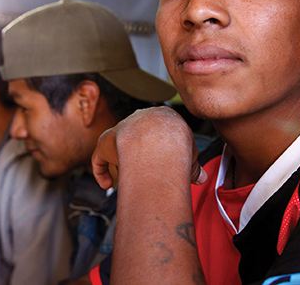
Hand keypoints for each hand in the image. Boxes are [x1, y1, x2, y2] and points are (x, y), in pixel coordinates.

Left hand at [92, 106, 206, 189]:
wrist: (160, 142)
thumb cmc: (178, 146)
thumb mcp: (191, 155)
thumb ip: (193, 165)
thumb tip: (200, 177)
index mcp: (163, 115)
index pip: (160, 131)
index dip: (163, 149)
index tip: (165, 163)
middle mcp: (140, 118)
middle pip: (138, 138)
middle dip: (141, 156)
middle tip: (147, 173)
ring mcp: (121, 129)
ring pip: (119, 147)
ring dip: (122, 164)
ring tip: (131, 179)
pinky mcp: (105, 142)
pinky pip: (100, 159)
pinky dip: (102, 172)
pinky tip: (107, 184)